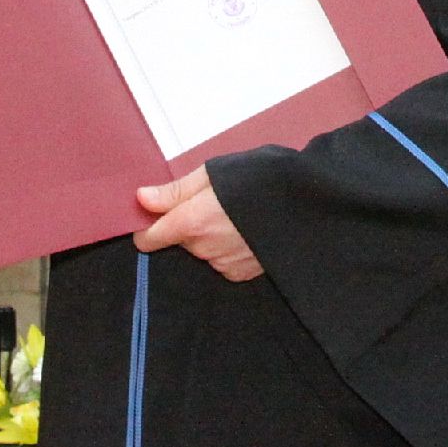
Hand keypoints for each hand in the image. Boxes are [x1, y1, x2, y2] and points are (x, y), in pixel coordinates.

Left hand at [134, 167, 262, 280]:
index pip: (148, 239)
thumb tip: (140, 199)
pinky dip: (227, 249)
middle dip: (187, 225)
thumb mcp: (214, 172)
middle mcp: (204, 249)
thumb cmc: (260, 177)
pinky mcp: (242, 274)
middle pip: (179, 241)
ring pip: (202, 251)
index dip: (149, 226)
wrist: (307, 201)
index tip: (159, 213)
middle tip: (213, 203)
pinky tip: (245, 231)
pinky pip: (221, 262)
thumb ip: (174, 191)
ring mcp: (223, 265)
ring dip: (210, 236)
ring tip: (235, 214)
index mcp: (191, 222)